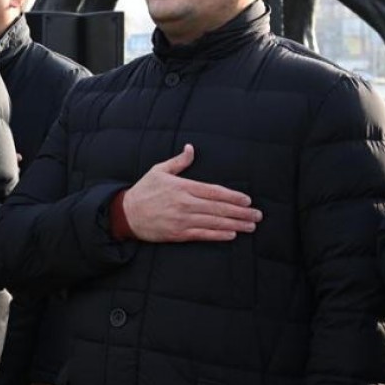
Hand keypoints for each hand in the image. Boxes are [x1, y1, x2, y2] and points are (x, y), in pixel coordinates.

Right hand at [120, 144, 260, 241]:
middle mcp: (184, 204)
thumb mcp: (158, 171)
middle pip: (218, 208)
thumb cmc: (144, 191)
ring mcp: (181, 220)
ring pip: (214, 222)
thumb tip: (191, 149)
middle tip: (257, 215)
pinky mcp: (177, 234)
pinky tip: (231, 234)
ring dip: (235, 224)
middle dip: (241, 212)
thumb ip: (178, 162)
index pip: (214, 192)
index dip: (232, 196)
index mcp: (182, 187)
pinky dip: (218, 235)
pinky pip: (202, 235)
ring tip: (250, 226)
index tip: (247, 200)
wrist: (126, 214)